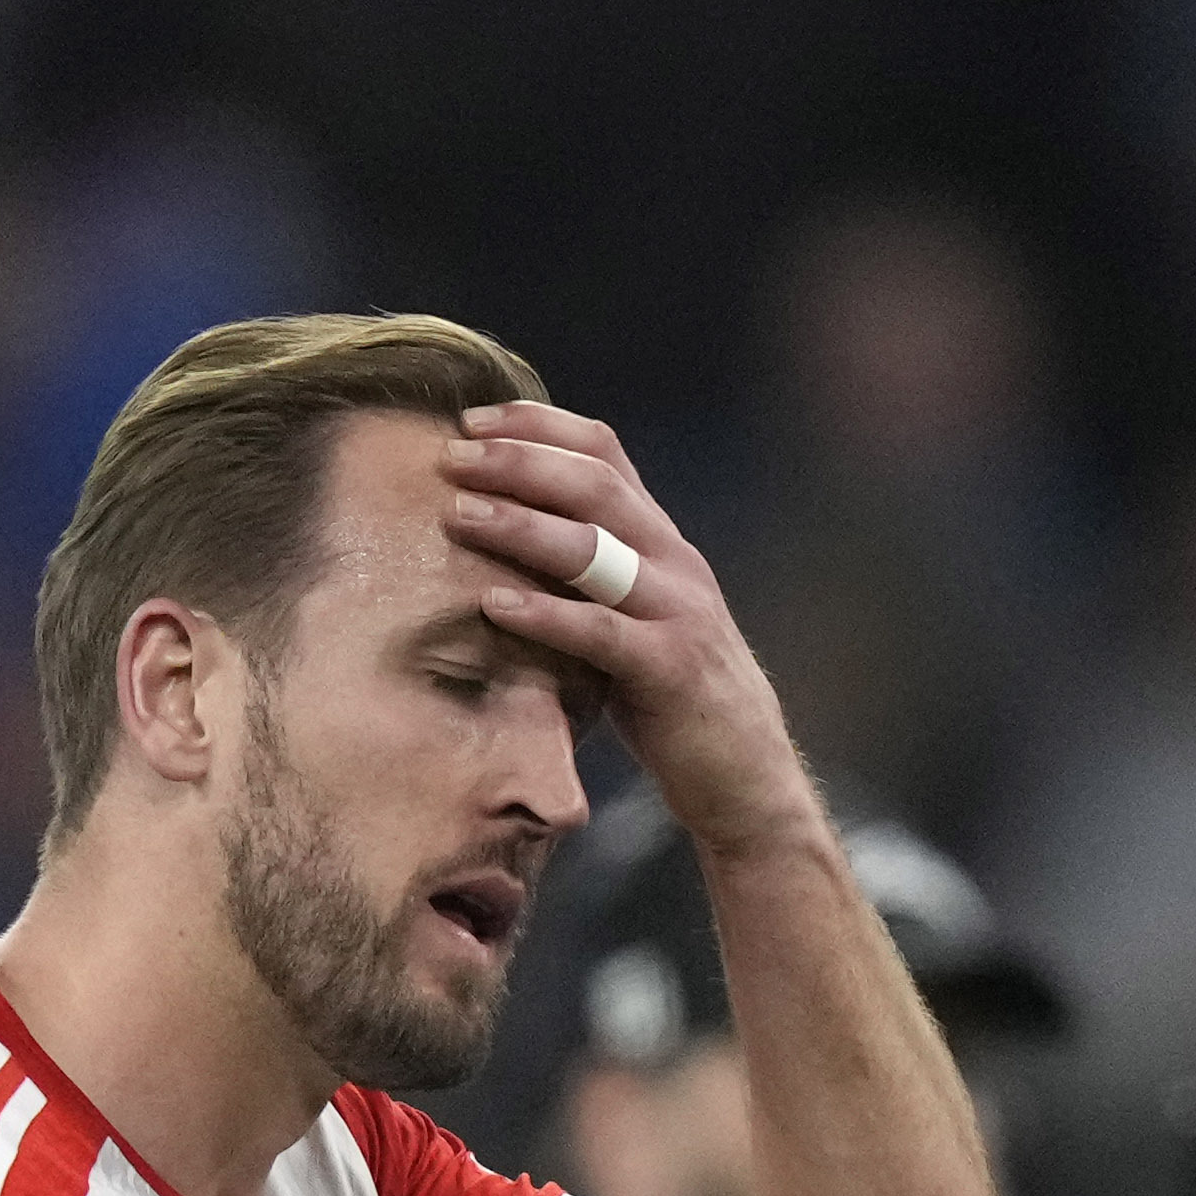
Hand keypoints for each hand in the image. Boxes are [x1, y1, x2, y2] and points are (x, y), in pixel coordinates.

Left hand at [443, 397, 792, 836]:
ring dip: (520, 524)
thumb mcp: (630, 619)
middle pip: (593, 483)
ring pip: (595, 546)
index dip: (538, 426)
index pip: (603, 451)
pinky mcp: (668, 669)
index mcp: (660, 540)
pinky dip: (544, 614)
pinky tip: (493, 604)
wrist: (744, 775)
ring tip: (458, 515)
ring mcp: (675, 611)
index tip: (473, 420)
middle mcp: (672, 560)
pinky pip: (600, 632)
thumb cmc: (670, 701)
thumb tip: (504, 544)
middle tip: (452, 456)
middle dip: (519, 461)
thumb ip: (587, 577)